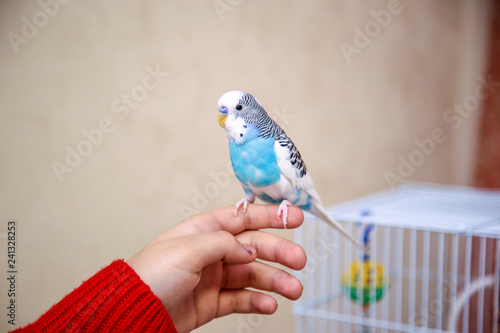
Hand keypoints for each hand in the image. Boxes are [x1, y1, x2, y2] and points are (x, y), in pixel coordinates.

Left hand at [126, 204, 306, 332]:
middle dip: (278, 252)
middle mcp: (211, 252)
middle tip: (299, 260)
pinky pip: (242, 299)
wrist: (134, 311)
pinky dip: (258, 301)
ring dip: (275, 281)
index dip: (269, 216)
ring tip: (292, 289)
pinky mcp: (213, 302)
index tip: (294, 217)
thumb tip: (248, 249)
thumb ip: (222, 243)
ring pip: (252, 275)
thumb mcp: (187, 249)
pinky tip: (270, 304)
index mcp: (203, 231)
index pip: (243, 218)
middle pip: (253, 247)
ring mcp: (213, 278)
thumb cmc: (151, 275)